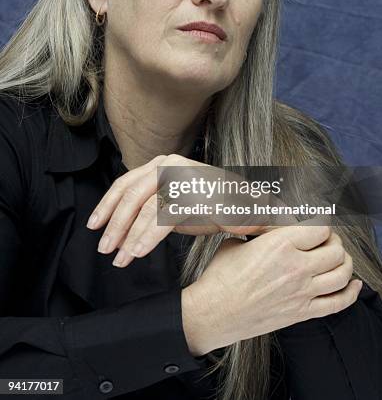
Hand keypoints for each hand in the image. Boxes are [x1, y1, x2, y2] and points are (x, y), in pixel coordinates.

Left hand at [86, 154, 275, 266]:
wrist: (247, 206)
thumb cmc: (209, 206)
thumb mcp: (172, 202)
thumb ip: (149, 205)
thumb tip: (121, 225)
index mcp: (161, 164)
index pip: (125, 183)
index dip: (106, 206)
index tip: (94, 226)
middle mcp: (169, 164)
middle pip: (130, 194)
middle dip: (114, 224)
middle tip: (104, 248)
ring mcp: (182, 175)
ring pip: (144, 206)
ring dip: (128, 235)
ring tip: (120, 257)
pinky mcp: (194, 191)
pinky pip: (163, 216)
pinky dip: (147, 236)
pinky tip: (138, 252)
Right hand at [181, 224, 362, 355]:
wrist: (213, 313)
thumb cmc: (220, 276)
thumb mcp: (237, 241)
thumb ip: (260, 233)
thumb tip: (266, 226)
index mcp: (280, 244)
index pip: (320, 228)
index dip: (322, 223)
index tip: (318, 224)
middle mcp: (296, 267)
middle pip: (336, 249)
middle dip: (334, 241)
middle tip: (326, 240)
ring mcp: (302, 292)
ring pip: (342, 274)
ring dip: (345, 262)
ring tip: (337, 258)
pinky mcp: (301, 313)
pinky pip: (338, 303)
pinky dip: (351, 293)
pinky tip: (353, 285)